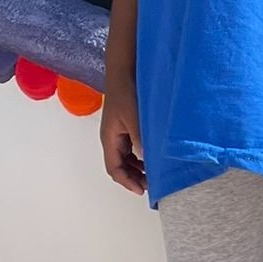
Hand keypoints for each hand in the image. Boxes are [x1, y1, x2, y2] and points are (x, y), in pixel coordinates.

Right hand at [100, 76, 146, 195]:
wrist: (124, 71)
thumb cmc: (125, 91)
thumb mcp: (133, 116)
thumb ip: (139, 137)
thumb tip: (146, 158)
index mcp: (110, 139)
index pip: (114, 168)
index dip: (127, 181)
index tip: (141, 190)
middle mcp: (112, 138)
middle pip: (119, 166)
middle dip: (133, 177)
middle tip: (151, 184)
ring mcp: (118, 132)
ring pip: (126, 158)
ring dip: (137, 168)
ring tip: (152, 173)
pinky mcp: (126, 125)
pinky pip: (131, 147)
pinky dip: (140, 156)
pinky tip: (151, 155)